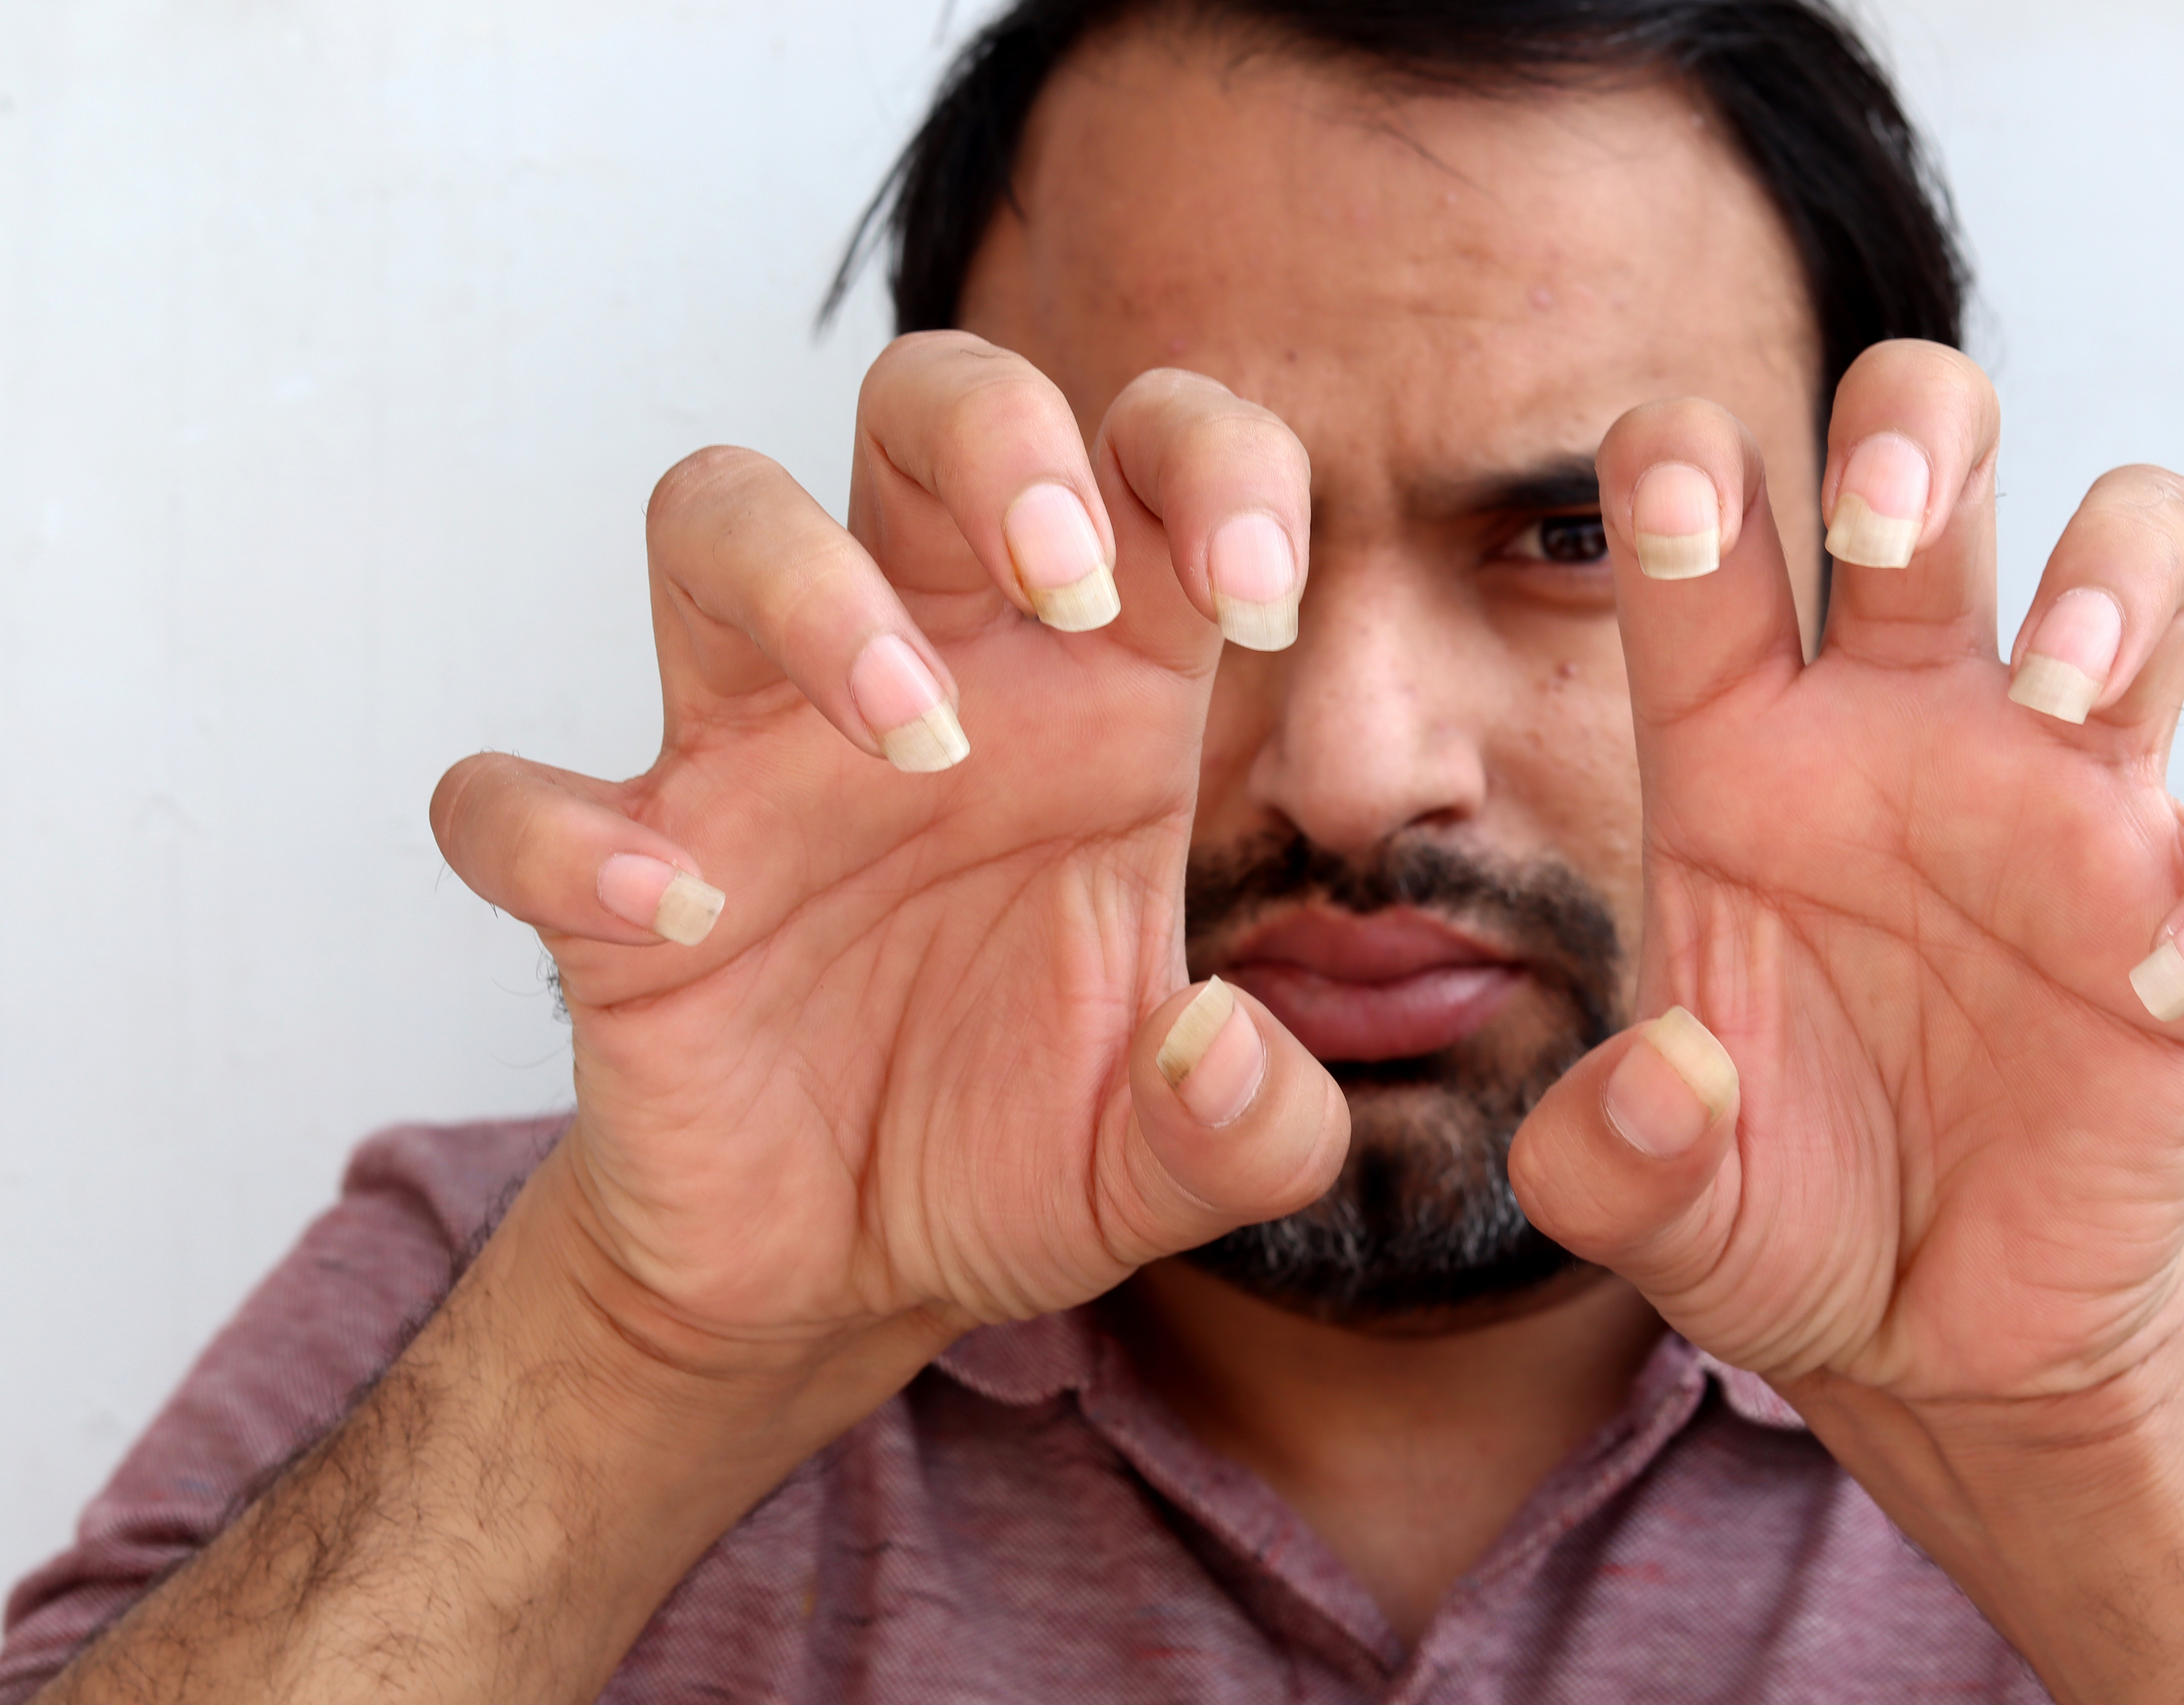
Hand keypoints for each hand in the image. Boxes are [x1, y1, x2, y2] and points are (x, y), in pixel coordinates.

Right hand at [431, 336, 1347, 1383]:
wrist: (841, 1275)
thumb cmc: (1009, 1150)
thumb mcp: (1176, 1176)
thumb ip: (1255, 1136)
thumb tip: (1225, 1053)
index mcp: (1089, 702)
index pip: (1147, 463)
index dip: (1216, 464)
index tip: (1260, 600)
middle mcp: (922, 679)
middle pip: (922, 403)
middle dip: (996, 440)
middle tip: (1066, 589)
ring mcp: (751, 764)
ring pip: (714, 514)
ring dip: (811, 585)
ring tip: (912, 737)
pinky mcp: (609, 886)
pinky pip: (517, 800)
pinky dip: (567, 838)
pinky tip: (685, 918)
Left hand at [1507, 342, 2183, 1407]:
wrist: (1923, 1328)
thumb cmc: (1776, 1211)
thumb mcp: (1649, 1211)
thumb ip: (1602, 1159)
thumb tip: (1664, 1077)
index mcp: (1738, 752)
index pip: (1701, 541)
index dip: (1684, 472)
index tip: (1680, 504)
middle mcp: (1901, 734)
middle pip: (1932, 462)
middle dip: (1920, 435)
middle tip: (1884, 526)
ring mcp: (2061, 804)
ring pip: (2144, 556)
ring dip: (2120, 580)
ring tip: (2061, 692)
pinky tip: (2174, 973)